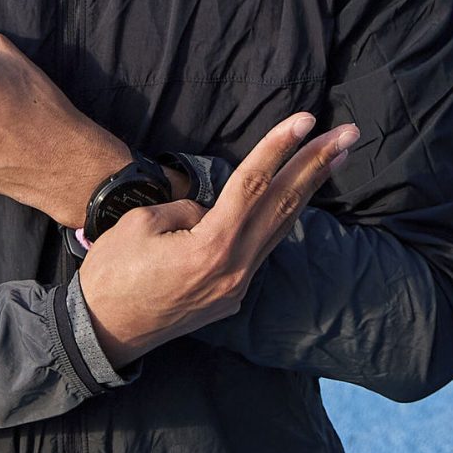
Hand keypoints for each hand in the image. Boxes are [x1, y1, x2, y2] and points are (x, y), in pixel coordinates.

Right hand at [75, 111, 358, 365]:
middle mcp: (236, 269)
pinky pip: (261, 249)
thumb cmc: (113, 274)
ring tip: (336, 160)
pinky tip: (294, 198)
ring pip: (280, 229)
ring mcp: (237, 287)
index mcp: (212, 246)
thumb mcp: (141, 225)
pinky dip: (280, 219)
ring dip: (308, 191)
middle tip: (350, 135)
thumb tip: (211, 212)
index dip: (280, 148)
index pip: (254, 184)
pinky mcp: (230, 297)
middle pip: (283, 206)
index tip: (308, 120)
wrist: (102, 332)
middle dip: (318, 165)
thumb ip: (187, 211)